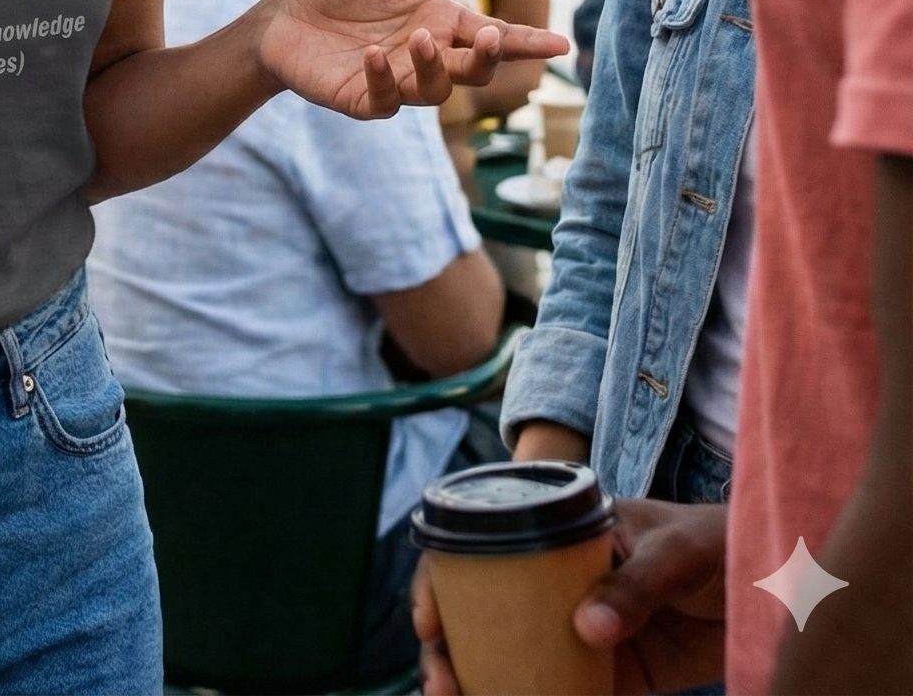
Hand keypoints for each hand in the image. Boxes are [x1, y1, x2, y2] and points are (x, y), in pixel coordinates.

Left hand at [257, 0, 567, 118]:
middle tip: (486, 36)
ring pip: (438, 90)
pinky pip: (386, 100)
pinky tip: (371, 56)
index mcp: (437, 20)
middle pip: (474, 68)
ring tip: (418, 39)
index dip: (525, 41)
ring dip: (435, 66)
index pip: (491, 34)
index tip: (559, 44)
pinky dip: (385, 80)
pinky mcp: (364, 98)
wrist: (281, 12)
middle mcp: (425, 53)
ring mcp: (397, 80)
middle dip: (488, 57)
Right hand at [414, 498, 725, 695]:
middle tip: (441, 683)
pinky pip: (565, 692)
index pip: (480, 545)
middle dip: (449, 646)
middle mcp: (557, 579)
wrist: (782, 586)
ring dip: (483, 682)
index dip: (439, 578)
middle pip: (483, 609)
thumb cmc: (723, 542)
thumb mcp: (678, 550)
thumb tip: (585, 631)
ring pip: (515, 656)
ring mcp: (583, 627)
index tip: (428, 619)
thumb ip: (634, 584)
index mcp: (558, 530)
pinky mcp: (616, 674)